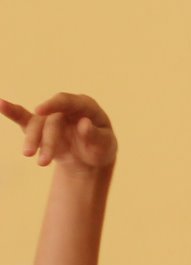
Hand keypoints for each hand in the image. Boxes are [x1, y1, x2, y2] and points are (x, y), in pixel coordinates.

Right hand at [2, 92, 117, 174]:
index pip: (67, 101)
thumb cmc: (101, 148)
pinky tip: (0, 104)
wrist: (90, 158)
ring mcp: (51, 115)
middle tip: (43, 163)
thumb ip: (95, 135)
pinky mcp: (39, 125)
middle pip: (50, 120)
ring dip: (33, 142)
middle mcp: (66, 108)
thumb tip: (83, 124)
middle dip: (45, 140)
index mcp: (85, 106)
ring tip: (33, 159)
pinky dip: (12, 112)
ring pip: (36, 125)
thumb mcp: (105, 146)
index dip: (53, 105)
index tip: (40, 111)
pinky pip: (23, 118)